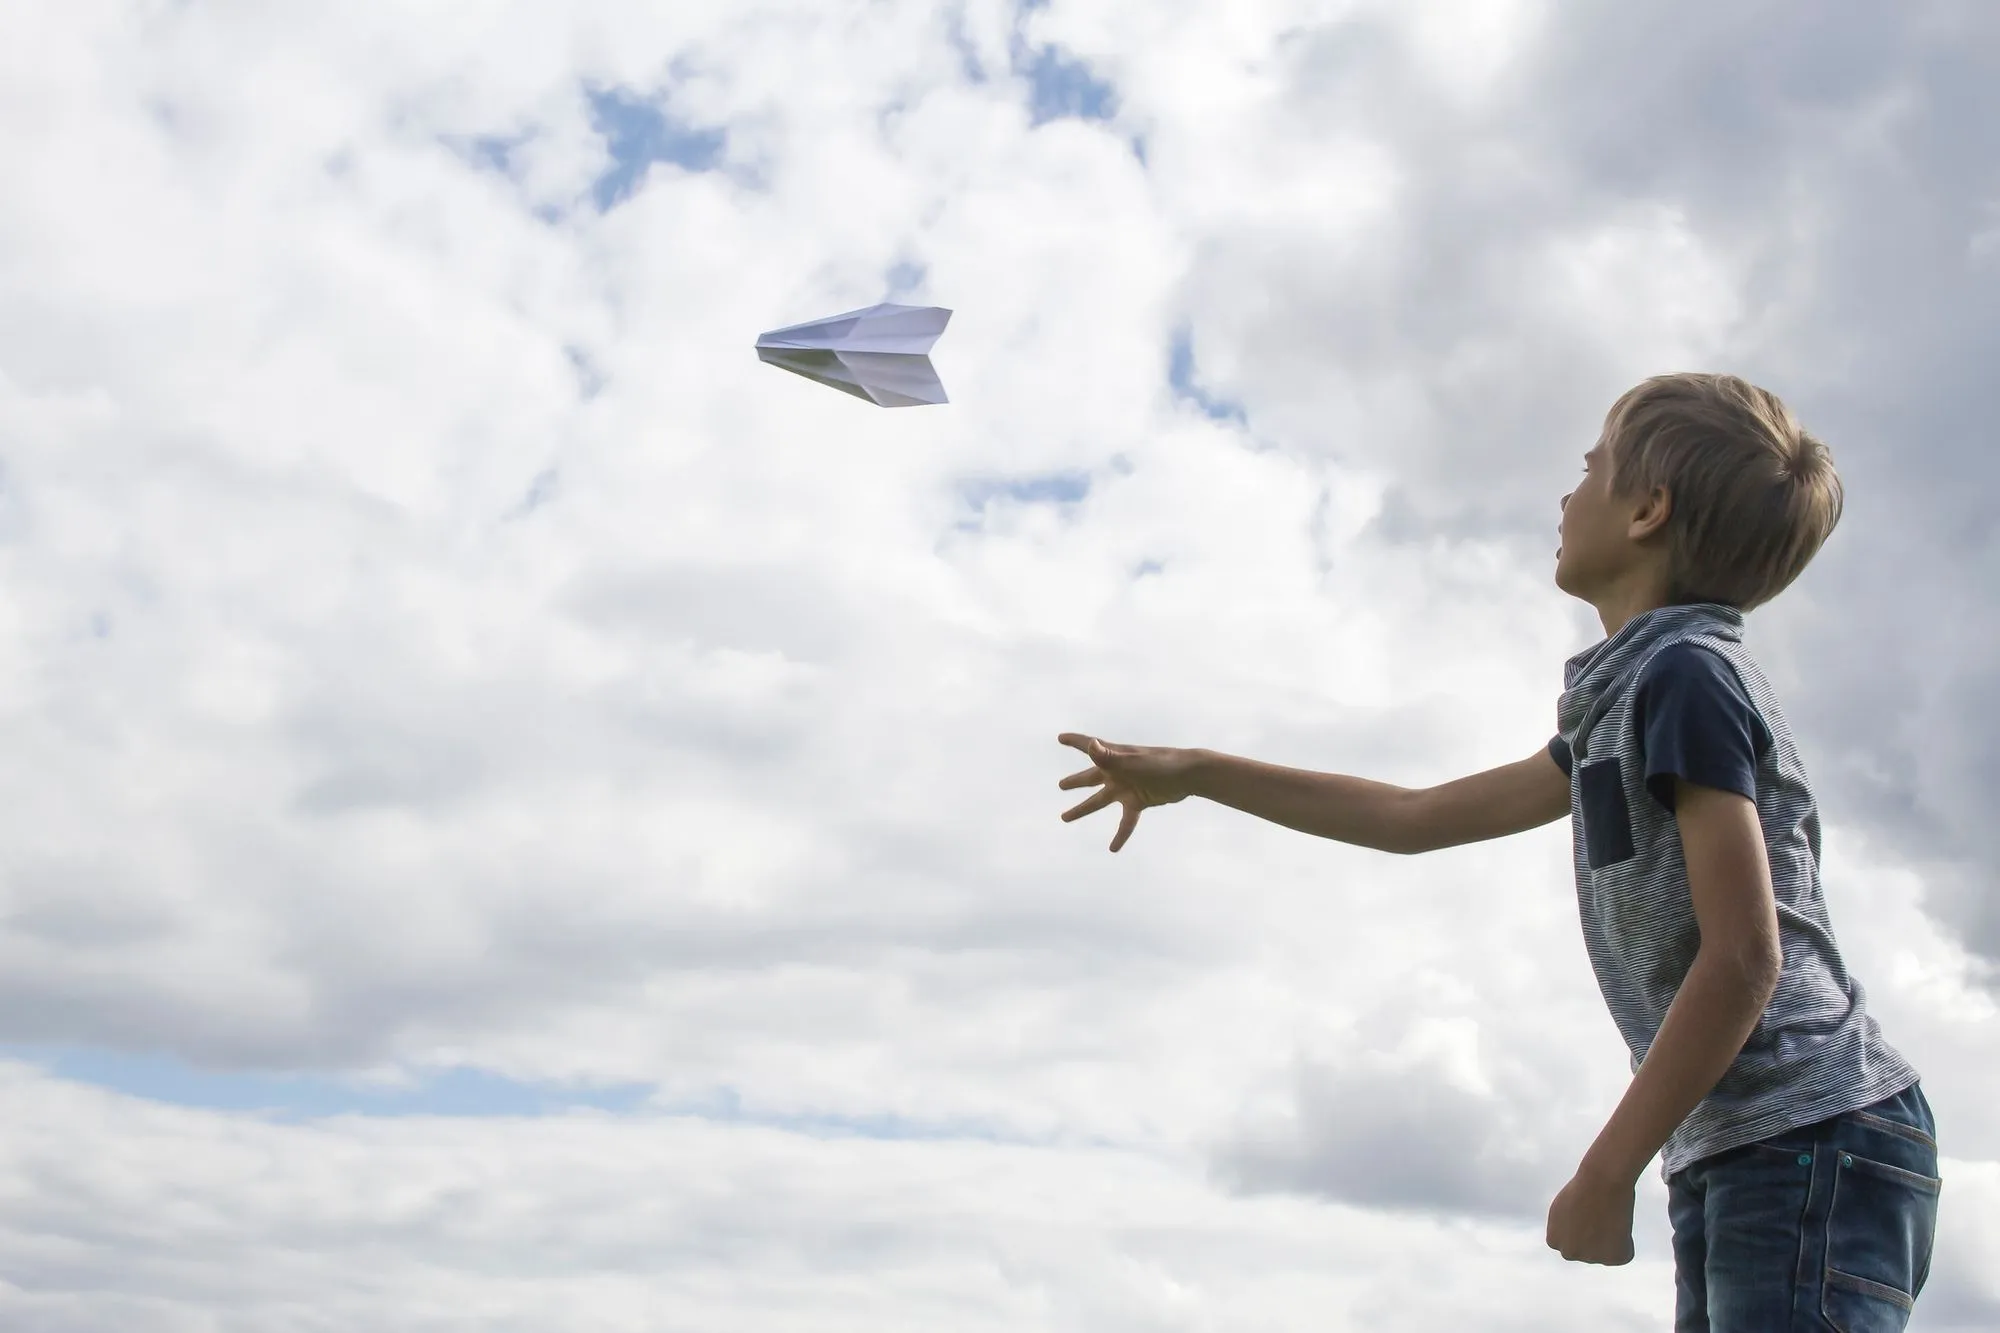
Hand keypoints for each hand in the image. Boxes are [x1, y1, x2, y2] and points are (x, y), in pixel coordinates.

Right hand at [1056, 734, 1196, 852]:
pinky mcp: (1138, 801)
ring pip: (1099, 801)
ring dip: (1082, 809)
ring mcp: (1127, 787)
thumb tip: (1091, 744)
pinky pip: (1125, 821)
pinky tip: (1112, 849)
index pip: (1089, 746)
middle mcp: (1117, 771)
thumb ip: (1109, 756)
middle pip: (1090, 777)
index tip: (1061, 738)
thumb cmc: (1160, 763)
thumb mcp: (1132, 762)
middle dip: (1075, 781)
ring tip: (1065, 817)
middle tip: (1061, 785)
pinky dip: (1120, 834)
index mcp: (1113, 756)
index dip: (1074, 741)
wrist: (1188, 775)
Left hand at [1545, 1162, 1636, 1265]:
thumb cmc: (1584, 1187)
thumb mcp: (1563, 1209)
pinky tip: (1619, 1223)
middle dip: (1594, 1237)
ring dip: (1610, 1239)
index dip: (1582, 1226)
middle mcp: (1569, 1253)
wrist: (1602, 1180)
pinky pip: (1625, 1254)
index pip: (1572, 1242)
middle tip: (1599, 1214)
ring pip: (1606, 1252)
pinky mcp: (1613, 1258)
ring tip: (1608, 1216)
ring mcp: (1590, 1258)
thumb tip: (1574, 1238)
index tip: (1585, 1212)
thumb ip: (1565, 1229)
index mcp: (1553, 1241)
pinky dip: (1627, 1241)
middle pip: (1588, 1249)